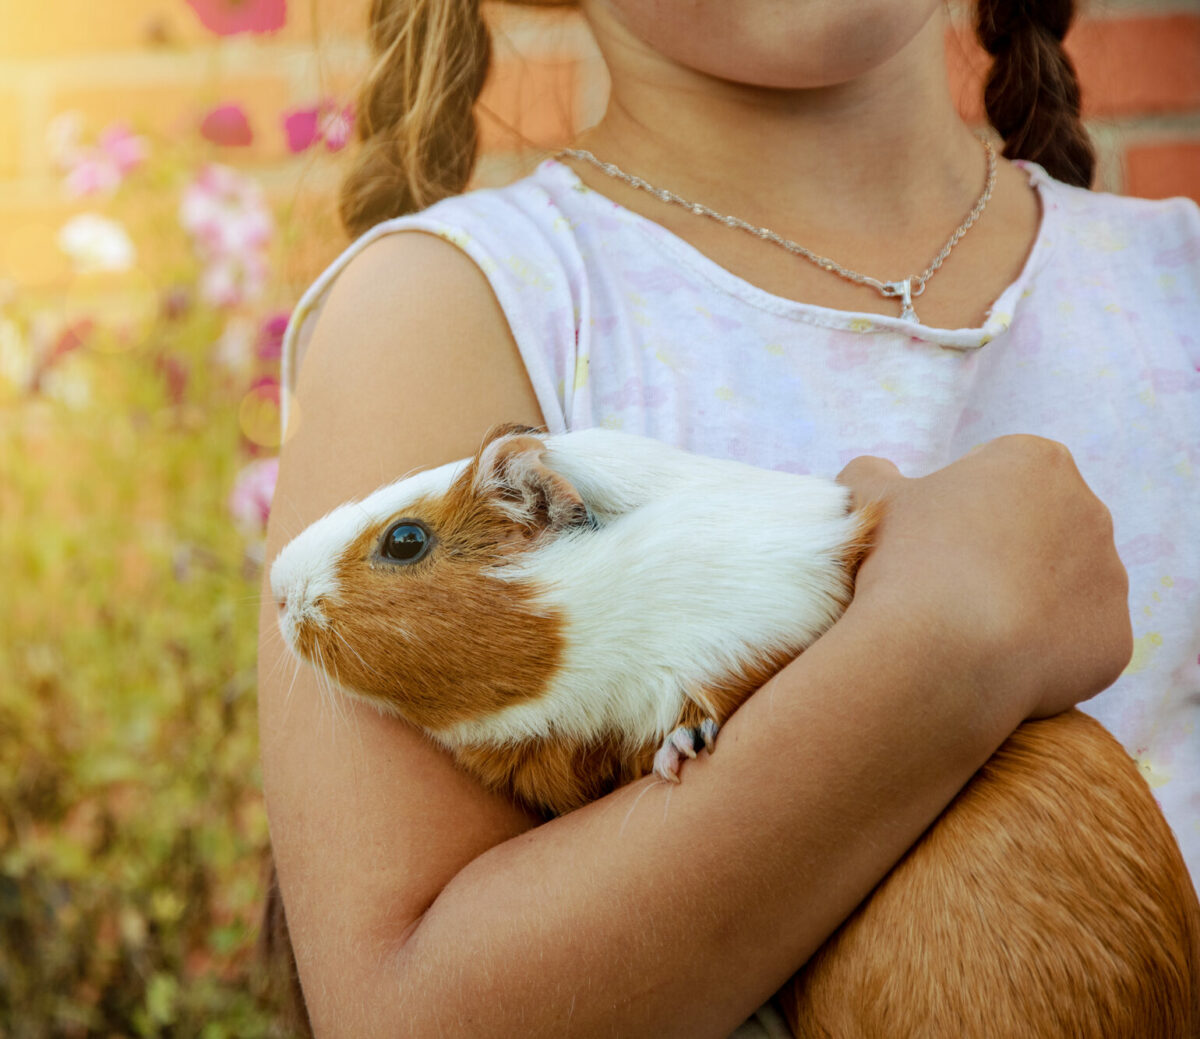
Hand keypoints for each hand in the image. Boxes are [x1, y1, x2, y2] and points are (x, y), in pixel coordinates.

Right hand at [837, 435, 1132, 720]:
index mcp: (1037, 463)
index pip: (1001, 479)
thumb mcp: (869, 499)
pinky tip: (997, 661)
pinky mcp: (1115, 639)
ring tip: (969, 629)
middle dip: (1003, 553)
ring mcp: (1110, 578)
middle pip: (1041, 530)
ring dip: (1026, 602)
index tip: (931, 543)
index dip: (960, 510)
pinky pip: (1076, 643)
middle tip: (947, 587)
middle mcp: (1090, 511)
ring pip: (1063, 588)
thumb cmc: (905, 561)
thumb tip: (873, 472)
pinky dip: (1042, 652)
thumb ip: (873, 474)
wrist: (940, 652)